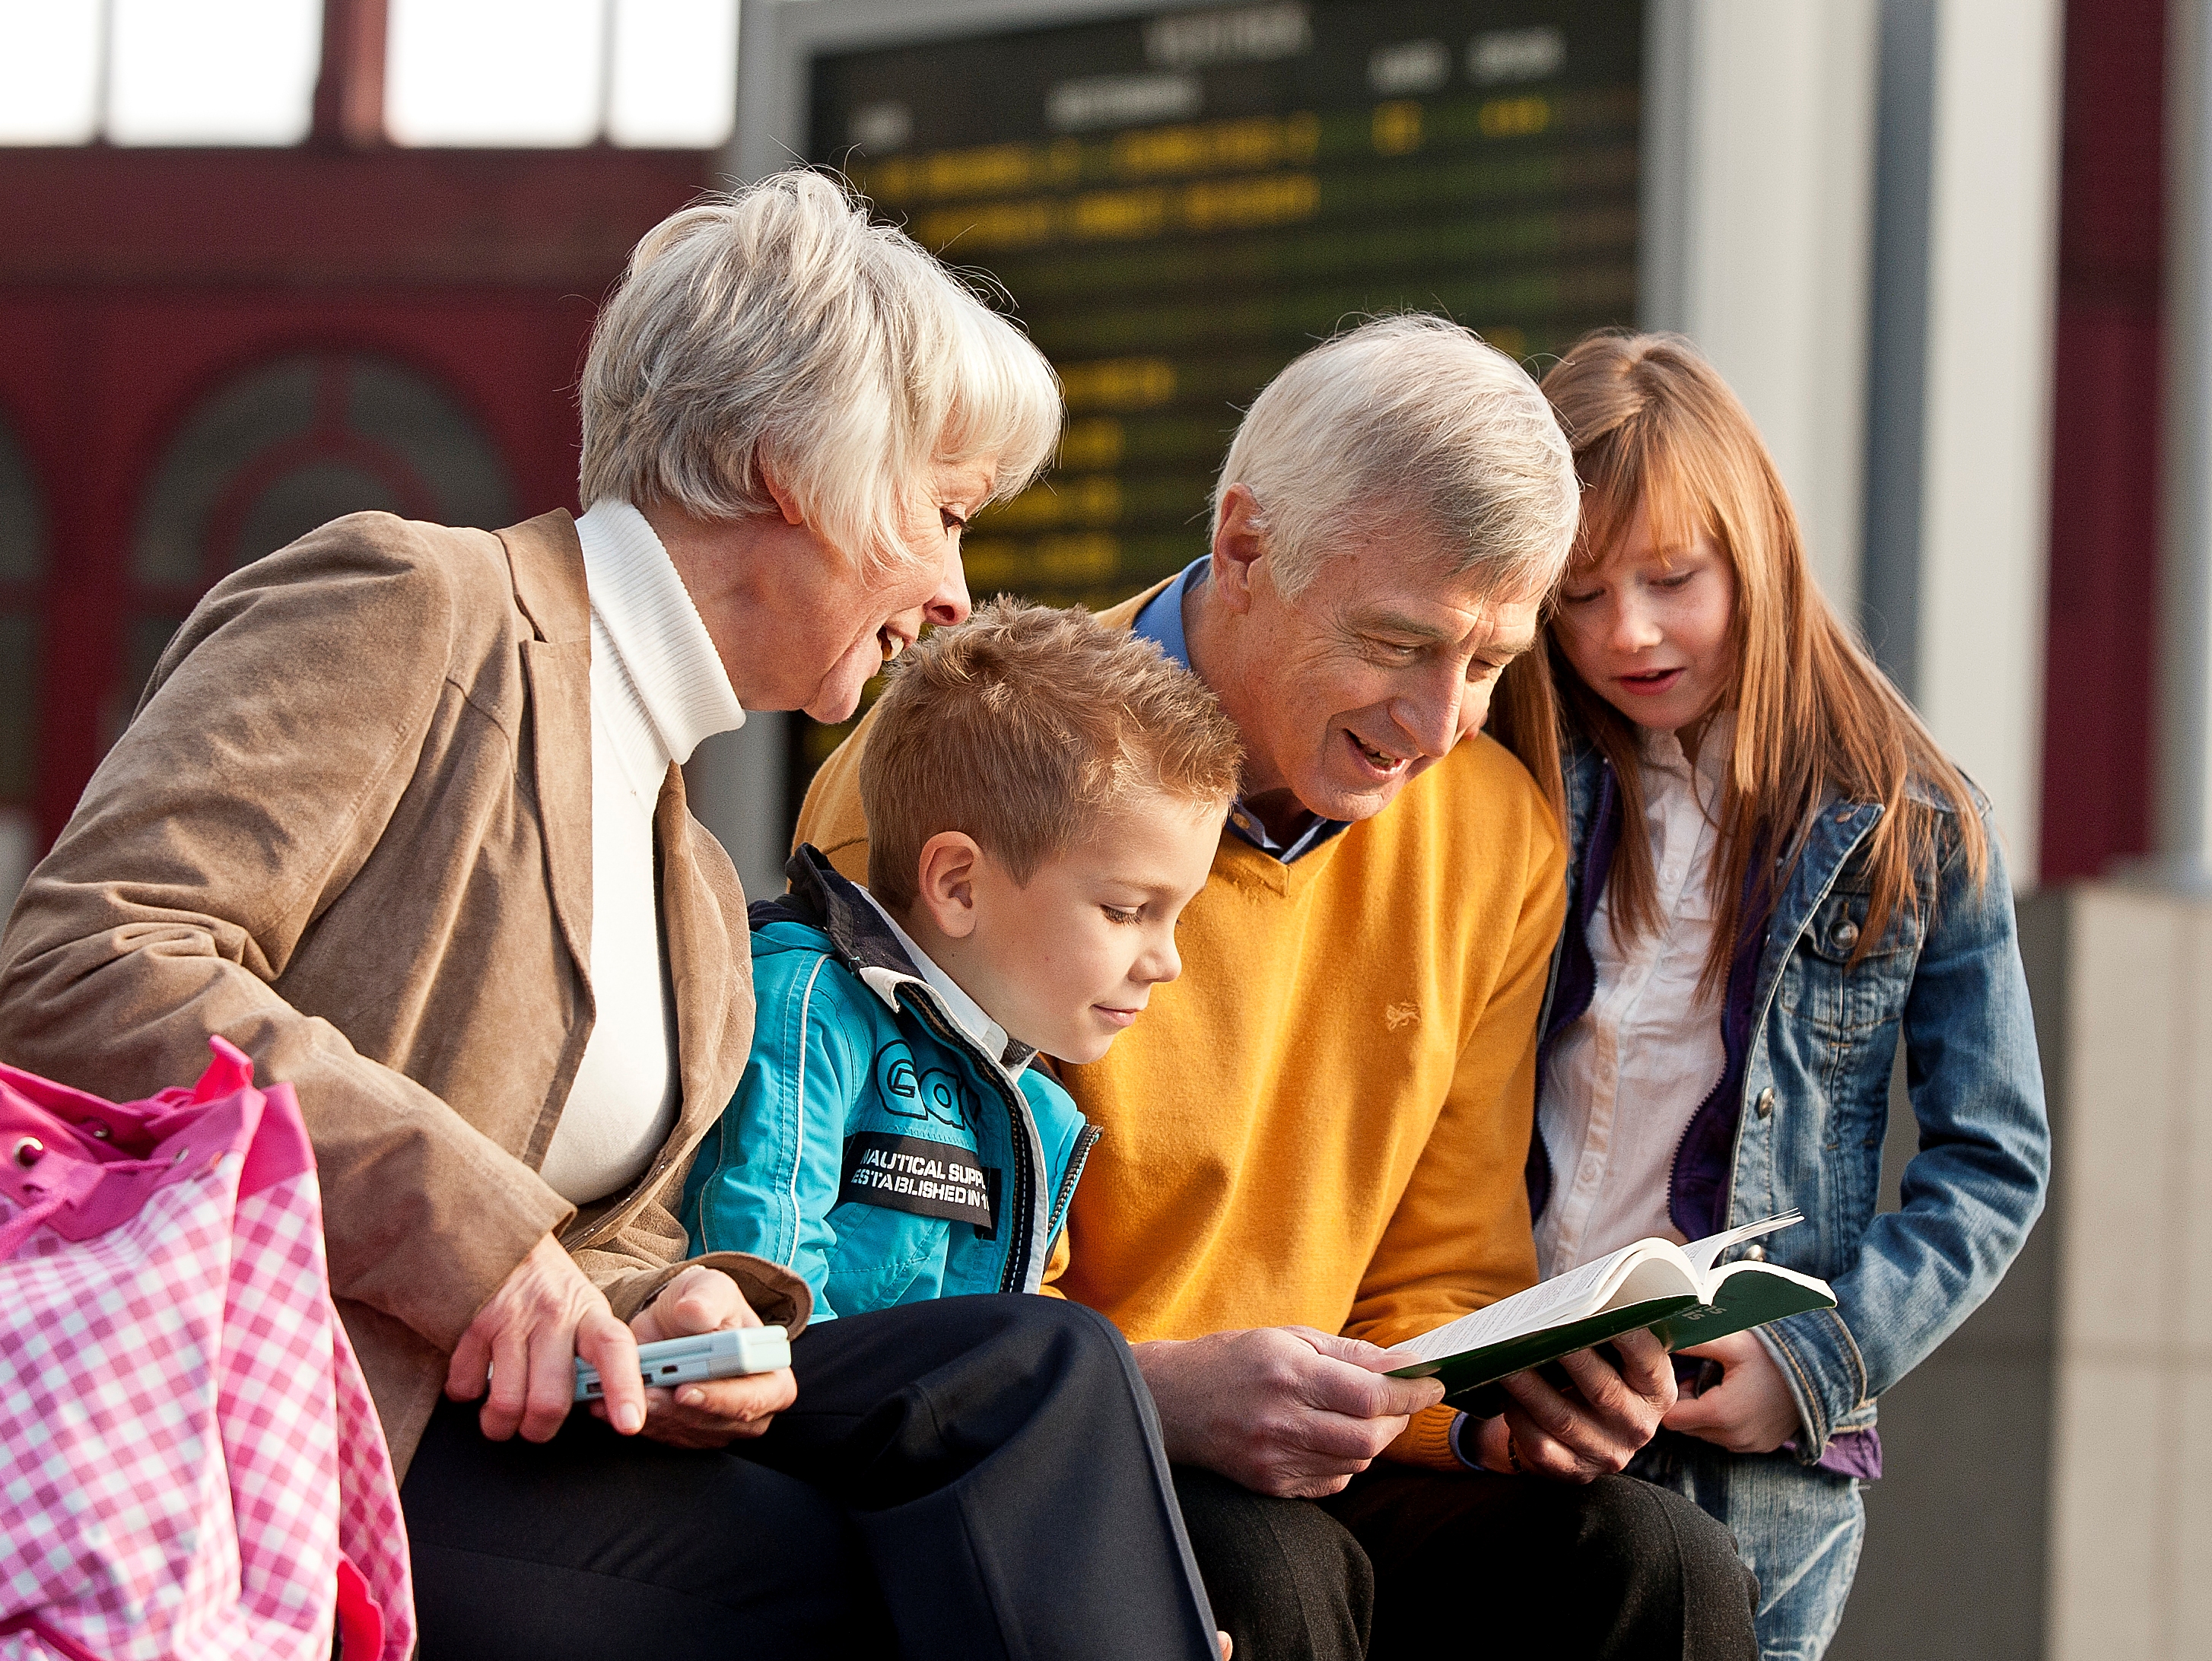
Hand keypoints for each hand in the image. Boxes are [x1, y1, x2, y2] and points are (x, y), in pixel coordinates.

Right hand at [447, 1233, 644, 1443]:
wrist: (502, 1239)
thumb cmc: (550, 1289)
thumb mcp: (584, 1309)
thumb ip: (592, 1354)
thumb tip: (602, 1407)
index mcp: (590, 1314)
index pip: (615, 1349)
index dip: (624, 1388)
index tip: (630, 1423)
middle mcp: (554, 1314)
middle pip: (550, 1399)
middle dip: (540, 1429)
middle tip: (536, 1425)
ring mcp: (512, 1318)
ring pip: (506, 1403)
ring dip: (500, 1423)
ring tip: (503, 1414)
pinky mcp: (473, 1323)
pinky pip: (466, 1386)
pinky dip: (467, 1394)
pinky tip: (477, 1379)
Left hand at [612, 1264, 797, 1448]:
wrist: (670, 1323)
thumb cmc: (702, 1304)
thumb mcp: (705, 1287)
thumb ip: (705, 1298)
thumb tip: (695, 1313)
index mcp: (771, 1373)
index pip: (759, 1396)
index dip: (724, 1397)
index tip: (685, 1388)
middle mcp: (751, 1407)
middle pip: (721, 1422)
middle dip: (677, 1410)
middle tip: (645, 1393)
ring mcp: (719, 1425)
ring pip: (688, 1433)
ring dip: (654, 1417)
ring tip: (625, 1394)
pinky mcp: (689, 1434)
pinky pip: (666, 1438)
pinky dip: (640, 1422)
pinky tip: (614, 1403)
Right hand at [1134, 1326, 1445, 1499]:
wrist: (1170, 1401)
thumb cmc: (1232, 1359)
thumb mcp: (1288, 1338)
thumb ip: (1348, 1353)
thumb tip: (1401, 1363)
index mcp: (1289, 1376)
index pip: (1372, 1396)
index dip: (1411, 1393)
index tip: (1433, 1383)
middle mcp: (1283, 1421)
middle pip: (1370, 1437)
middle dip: (1398, 1420)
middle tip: (1402, 1402)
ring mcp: (1275, 1459)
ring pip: (1355, 1462)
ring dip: (1374, 1440)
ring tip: (1366, 1417)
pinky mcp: (1270, 1484)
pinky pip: (1331, 1481)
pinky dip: (1346, 1462)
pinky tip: (1333, 1439)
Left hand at [1477, 1327, 1676, 1481]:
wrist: (1586, 1435)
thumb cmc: (1597, 1377)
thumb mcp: (1616, 1361)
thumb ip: (1607, 1337)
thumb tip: (1575, 1304)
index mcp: (1656, 1392)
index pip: (1648, 1363)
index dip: (1628, 1337)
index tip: (1600, 1311)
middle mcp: (1638, 1426)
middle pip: (1602, 1390)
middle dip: (1572, 1359)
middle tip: (1544, 1333)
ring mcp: (1607, 1453)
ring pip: (1564, 1419)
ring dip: (1531, 1388)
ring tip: (1506, 1361)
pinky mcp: (1576, 1472)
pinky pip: (1543, 1447)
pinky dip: (1521, 1421)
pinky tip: (1506, 1399)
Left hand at [1660, 1332, 1799, 1452]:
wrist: (1820, 1373)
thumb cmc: (1773, 1355)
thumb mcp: (1731, 1342)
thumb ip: (1693, 1343)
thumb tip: (1659, 1338)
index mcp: (1720, 1414)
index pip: (1671, 1418)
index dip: (1673, 1396)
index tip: (1686, 1376)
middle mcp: (1732, 1438)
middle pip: (1688, 1427)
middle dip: (1690, 1404)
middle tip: (1707, 1376)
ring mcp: (1748, 1446)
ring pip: (1707, 1434)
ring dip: (1707, 1413)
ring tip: (1726, 1386)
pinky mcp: (1761, 1447)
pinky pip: (1729, 1439)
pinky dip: (1726, 1423)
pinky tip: (1741, 1398)